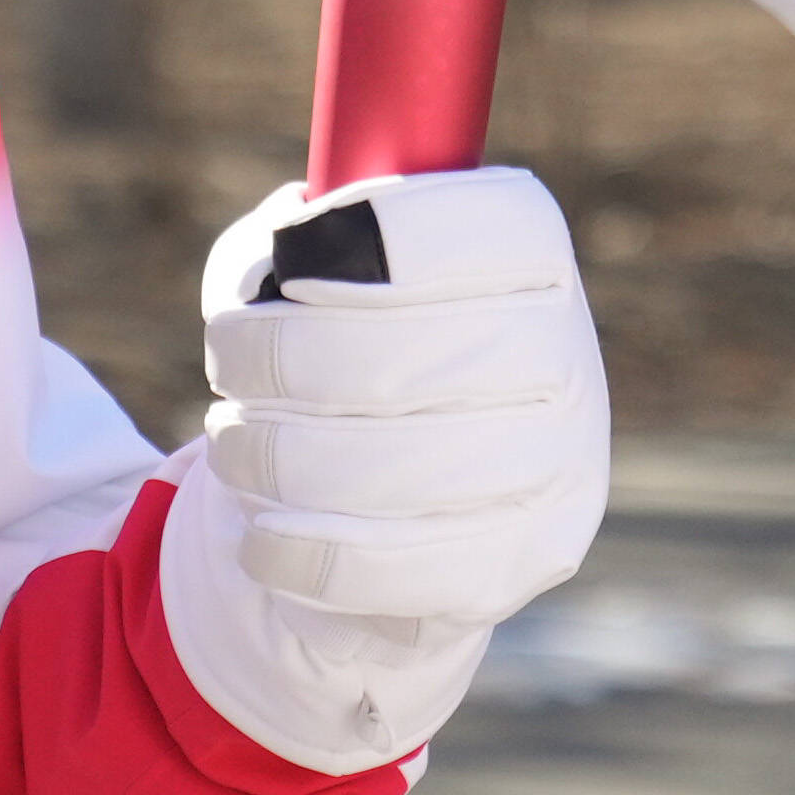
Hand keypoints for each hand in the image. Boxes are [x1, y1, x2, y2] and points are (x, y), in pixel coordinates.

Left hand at [158, 170, 607, 775]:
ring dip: (272, 458)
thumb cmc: (345, 349)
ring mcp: (556, 466)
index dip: (357, 239)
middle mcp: (565, 353)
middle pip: (395, 355)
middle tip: (230, 368)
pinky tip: (263, 533)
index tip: (286, 269)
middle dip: (279, 362)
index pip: (454, 229)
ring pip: (380, 468)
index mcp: (529, 252)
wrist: (413, 498)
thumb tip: (261, 274)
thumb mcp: (304, 272)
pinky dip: (296, 549)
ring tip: (234, 446)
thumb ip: (276, 247)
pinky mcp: (521, 561)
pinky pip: (385, 565)